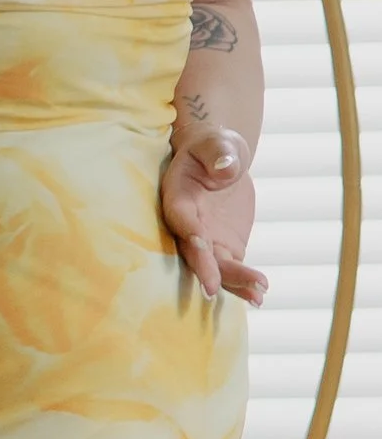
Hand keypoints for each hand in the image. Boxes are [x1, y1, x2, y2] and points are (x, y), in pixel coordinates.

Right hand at [162, 120, 266, 304]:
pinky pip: (232, 269)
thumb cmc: (215, 147)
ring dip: (233, 282)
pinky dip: (245, 283)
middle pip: (195, 251)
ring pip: (215, 266)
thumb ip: (219, 153)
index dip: (190, 233)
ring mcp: (207, 240)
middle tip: (214, 288)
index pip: (181, 219)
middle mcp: (188, 224)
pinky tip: (260, 296)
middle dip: (206, 269)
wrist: (222, 160)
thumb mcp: (217, 143)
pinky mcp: (224, 248)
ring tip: (259, 295)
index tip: (202, 246)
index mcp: (178, 197)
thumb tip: (226, 168)